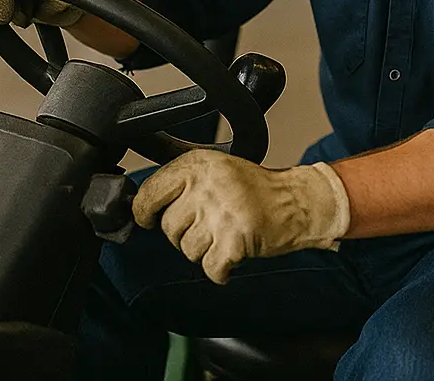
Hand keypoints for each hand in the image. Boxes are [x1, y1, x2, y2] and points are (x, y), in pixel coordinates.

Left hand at [132, 150, 351, 284]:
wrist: (297, 201)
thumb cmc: (254, 189)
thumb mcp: (215, 168)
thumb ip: (180, 181)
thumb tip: (137, 204)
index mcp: (198, 164)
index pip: (149, 193)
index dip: (145, 213)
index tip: (150, 219)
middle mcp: (206, 184)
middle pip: (168, 228)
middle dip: (186, 235)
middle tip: (211, 223)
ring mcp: (221, 212)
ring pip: (187, 251)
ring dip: (205, 251)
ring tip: (226, 233)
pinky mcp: (235, 238)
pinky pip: (210, 269)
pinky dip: (221, 270)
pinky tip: (234, 252)